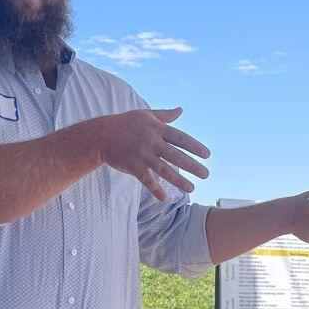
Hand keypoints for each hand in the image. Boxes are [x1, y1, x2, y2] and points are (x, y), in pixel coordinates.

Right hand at [85, 107, 210, 202]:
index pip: (180, 138)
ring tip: (191, 188)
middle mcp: (152, 142)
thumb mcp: (146, 115)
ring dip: (179, 181)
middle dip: (192, 166)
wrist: (101, 135)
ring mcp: (142, 156)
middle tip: (206, 175)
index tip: (207, 155)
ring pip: (164, 170)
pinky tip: (165, 199)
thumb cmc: (125, 123)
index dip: (194, 146)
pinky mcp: (133, 167)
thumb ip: (165, 115)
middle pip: (176, 156)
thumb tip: (181, 109)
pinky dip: (156, 190)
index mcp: (157, 129)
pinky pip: (147, 181)